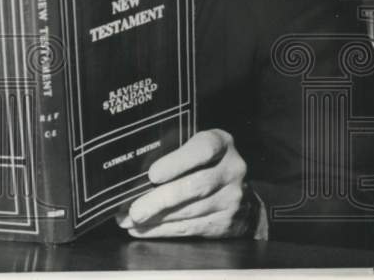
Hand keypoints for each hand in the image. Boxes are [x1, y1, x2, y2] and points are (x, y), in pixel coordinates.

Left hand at [115, 129, 259, 238]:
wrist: (242, 193)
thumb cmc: (205, 162)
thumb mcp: (195, 145)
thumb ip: (174, 149)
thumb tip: (133, 169)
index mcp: (221, 142)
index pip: (203, 149)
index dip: (177, 163)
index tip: (153, 175)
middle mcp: (231, 170)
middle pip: (194, 187)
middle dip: (160, 200)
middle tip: (134, 210)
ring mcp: (231, 198)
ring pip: (190, 212)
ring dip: (157, 219)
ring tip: (131, 220)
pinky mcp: (226, 223)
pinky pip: (191, 228)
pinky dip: (164, 231)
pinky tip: (144, 229)